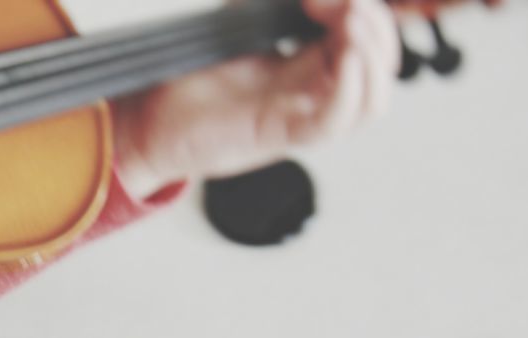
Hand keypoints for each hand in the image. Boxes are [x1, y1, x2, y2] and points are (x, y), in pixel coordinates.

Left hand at [113, 0, 400, 197]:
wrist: (149, 117)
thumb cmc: (191, 76)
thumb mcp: (241, 18)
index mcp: (309, 63)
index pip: (366, 37)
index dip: (360, 6)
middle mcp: (312, 92)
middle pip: (378, 65)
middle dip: (375, 23)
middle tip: (344, 2)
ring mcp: (299, 115)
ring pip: (370, 101)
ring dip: (375, 55)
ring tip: (355, 20)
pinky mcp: (280, 135)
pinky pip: (334, 121)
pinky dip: (350, 88)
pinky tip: (346, 56)